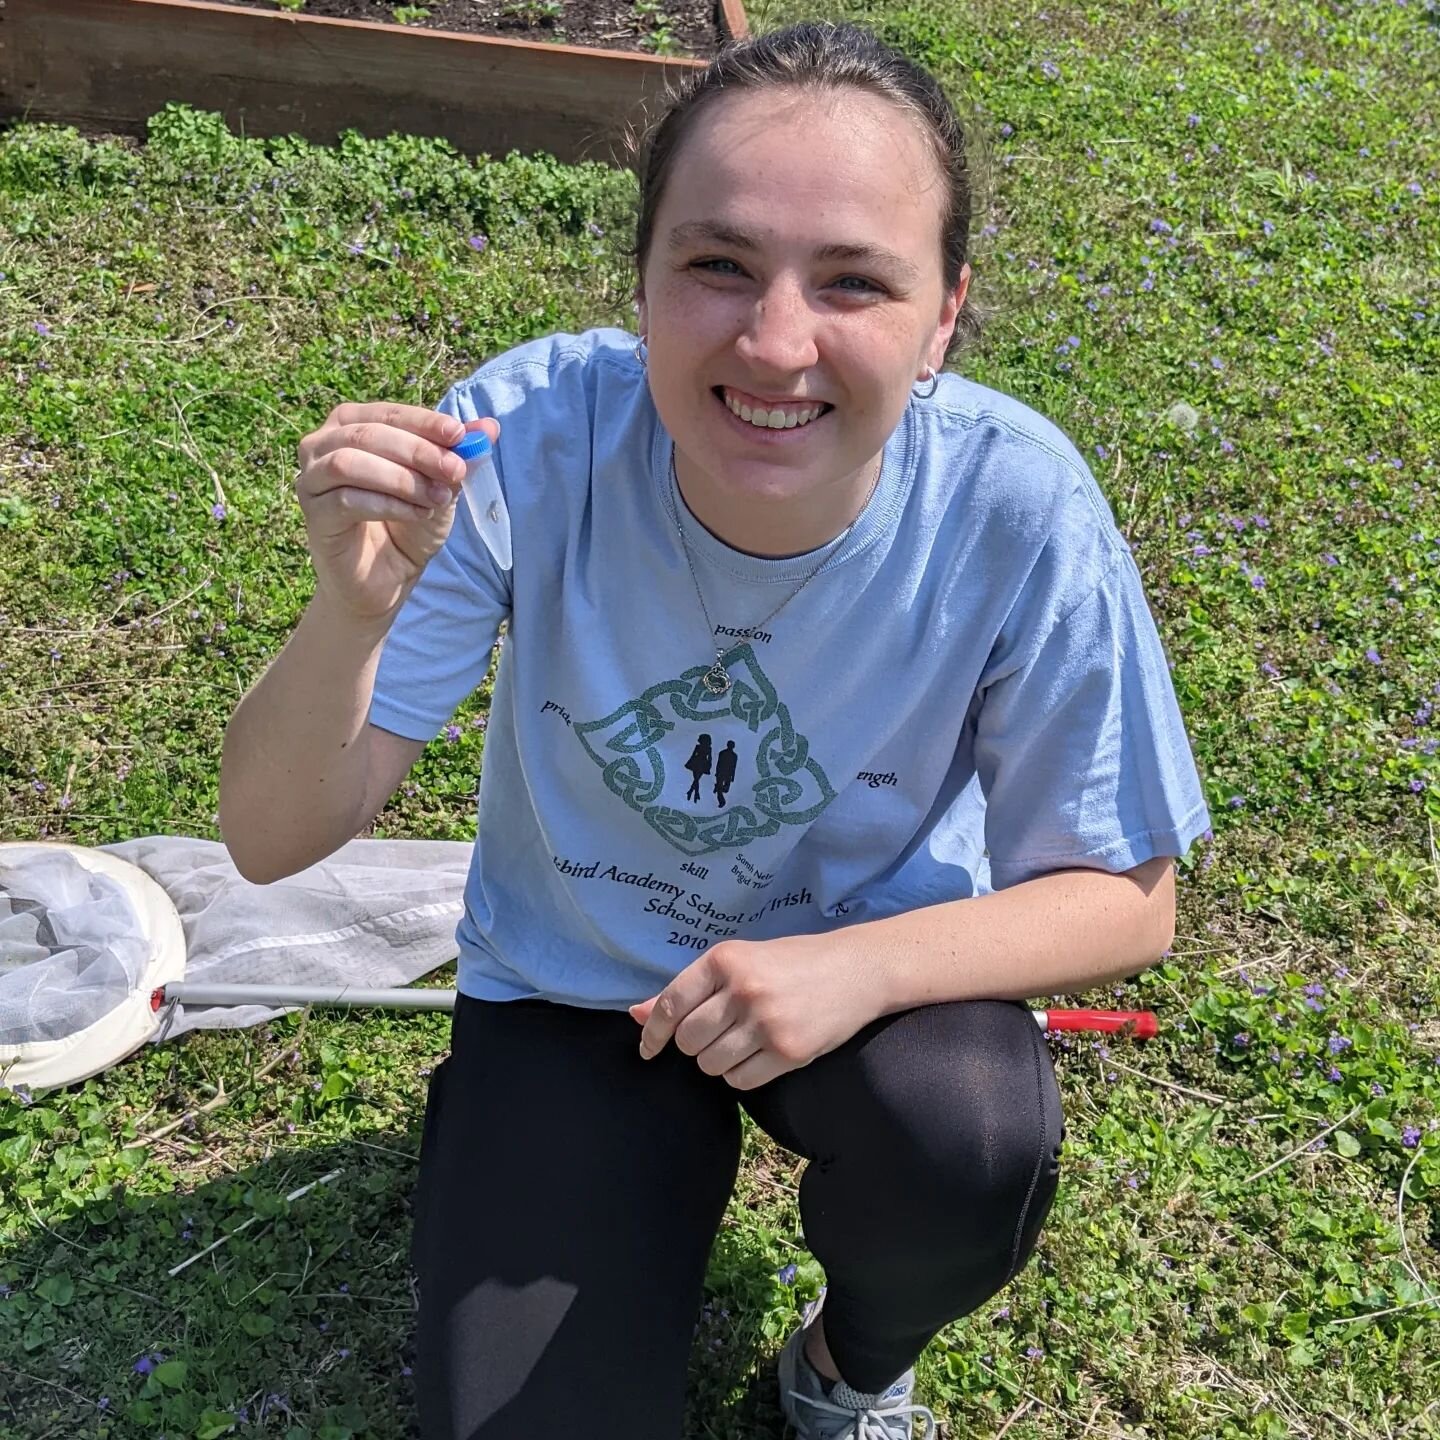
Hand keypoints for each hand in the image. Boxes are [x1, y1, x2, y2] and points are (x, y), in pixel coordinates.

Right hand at [295, 402, 500, 622]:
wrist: (386, 579)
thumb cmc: (408, 525)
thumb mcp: (441, 487)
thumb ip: (460, 456)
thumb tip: (490, 427)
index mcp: (352, 424)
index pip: (390, 413)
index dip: (426, 422)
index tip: (459, 435)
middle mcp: (322, 444)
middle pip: (369, 433)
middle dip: (418, 451)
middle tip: (455, 471)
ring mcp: (311, 478)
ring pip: (351, 462)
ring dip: (402, 479)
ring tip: (437, 499)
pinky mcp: (313, 513)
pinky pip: (347, 500)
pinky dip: (389, 505)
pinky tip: (419, 515)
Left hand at [628, 934, 882, 1089]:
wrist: (857, 970)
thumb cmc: (792, 962)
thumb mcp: (740, 961)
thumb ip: (688, 988)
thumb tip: (635, 1015)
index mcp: (726, 959)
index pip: (671, 1004)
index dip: (652, 1032)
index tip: (648, 1048)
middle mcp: (743, 990)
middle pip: (689, 1041)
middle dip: (696, 1045)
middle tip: (720, 1032)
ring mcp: (767, 1023)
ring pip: (711, 1065)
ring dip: (719, 1061)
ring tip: (744, 1041)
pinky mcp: (789, 1052)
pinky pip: (741, 1081)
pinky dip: (743, 1075)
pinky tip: (762, 1053)